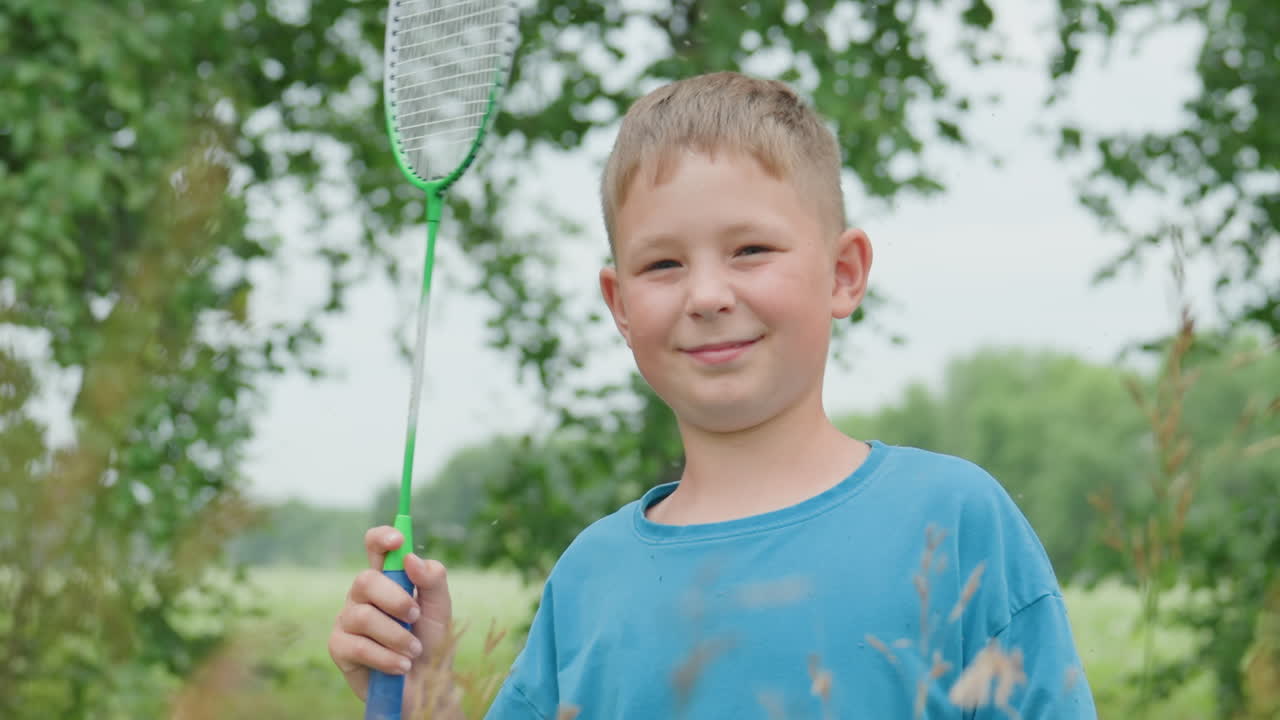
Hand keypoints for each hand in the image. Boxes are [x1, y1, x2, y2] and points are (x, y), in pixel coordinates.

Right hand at [328, 526, 457, 715]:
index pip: (375, 547)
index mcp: (386, 579)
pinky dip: (386, 657)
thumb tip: (410, 558)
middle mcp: (362, 595)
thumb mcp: (440, 609)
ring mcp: (347, 620)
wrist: (424, 684)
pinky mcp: (339, 647)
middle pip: (365, 580)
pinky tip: (401, 666)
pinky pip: (357, 646)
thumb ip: (432, 580)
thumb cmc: (430, 642)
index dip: (381, 538)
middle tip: (416, 618)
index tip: (398, 541)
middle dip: (396, 599)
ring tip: (413, 651)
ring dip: (396, 636)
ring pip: (363, 617)